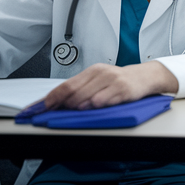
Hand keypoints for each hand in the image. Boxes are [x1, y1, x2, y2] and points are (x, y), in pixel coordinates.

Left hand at [43, 62, 177, 110]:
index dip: (51, 98)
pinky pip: (104, 100)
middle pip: (73, 92)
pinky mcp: (123, 89)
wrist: (146, 77)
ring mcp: (112, 81)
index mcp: (92, 71)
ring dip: (76, 107)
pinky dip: (94, 106)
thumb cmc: (120, 81)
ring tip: (72, 112)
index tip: (39, 108)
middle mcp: (101, 73)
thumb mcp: (100, 80)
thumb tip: (57, 103)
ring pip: (86, 97)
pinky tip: (91, 109)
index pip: (65, 85)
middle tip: (52, 114)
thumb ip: (81, 89)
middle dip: (60, 105)